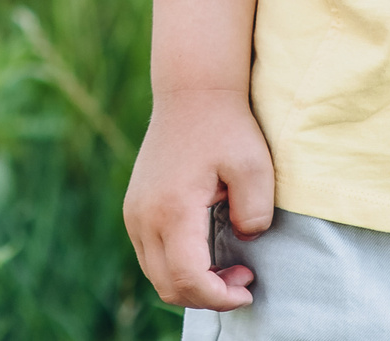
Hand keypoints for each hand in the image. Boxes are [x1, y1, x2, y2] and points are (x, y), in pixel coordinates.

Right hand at [122, 89, 275, 309]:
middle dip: (207, 296)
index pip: (187, 278)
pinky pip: (151, 256)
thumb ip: (255, 213)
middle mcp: (143, 216)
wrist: (192, 92)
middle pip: (168, 285)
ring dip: (192, 283)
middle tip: (243, 279)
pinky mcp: (134, 208)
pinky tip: (207, 252)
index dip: (219, 297)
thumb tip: (244, 241)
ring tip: (228, 267)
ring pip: (157, 274)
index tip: (248, 287)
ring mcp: (134, 213)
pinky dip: (178, 267)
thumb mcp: (255, 166)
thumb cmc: (226, 127)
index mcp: (172, 209)